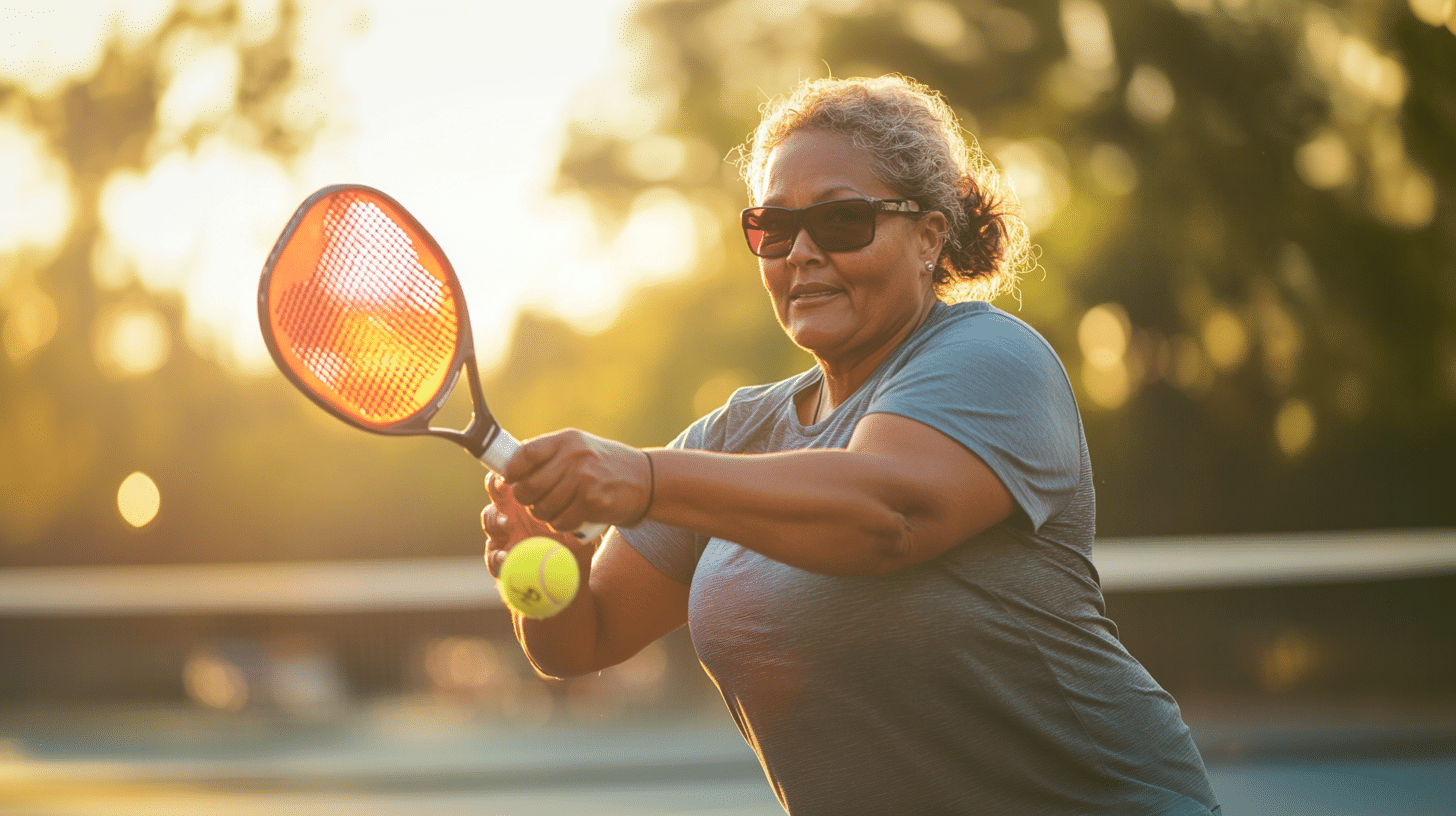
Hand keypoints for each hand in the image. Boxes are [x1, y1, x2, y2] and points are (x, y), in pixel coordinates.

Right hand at [482, 475, 582, 578]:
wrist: (567, 576)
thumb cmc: (570, 542)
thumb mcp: (576, 524)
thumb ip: (574, 510)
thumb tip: (582, 493)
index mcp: (527, 501)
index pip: (516, 479)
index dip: (511, 471)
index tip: (514, 469)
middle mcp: (511, 513)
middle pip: (496, 495)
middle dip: (496, 489)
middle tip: (504, 487)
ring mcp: (503, 536)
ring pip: (490, 522)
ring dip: (495, 520)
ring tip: (507, 523)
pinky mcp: (500, 560)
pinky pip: (493, 558)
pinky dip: (497, 557)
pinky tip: (504, 556)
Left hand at [502, 429, 652, 534]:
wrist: (645, 479)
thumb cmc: (604, 464)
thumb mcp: (578, 447)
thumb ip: (549, 454)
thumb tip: (510, 466)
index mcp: (566, 440)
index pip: (525, 454)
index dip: (512, 470)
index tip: (510, 479)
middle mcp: (574, 456)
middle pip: (529, 486)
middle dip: (525, 498)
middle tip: (533, 500)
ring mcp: (584, 479)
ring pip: (542, 508)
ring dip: (544, 514)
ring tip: (555, 508)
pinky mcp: (593, 502)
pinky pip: (561, 521)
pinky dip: (561, 524)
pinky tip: (571, 516)